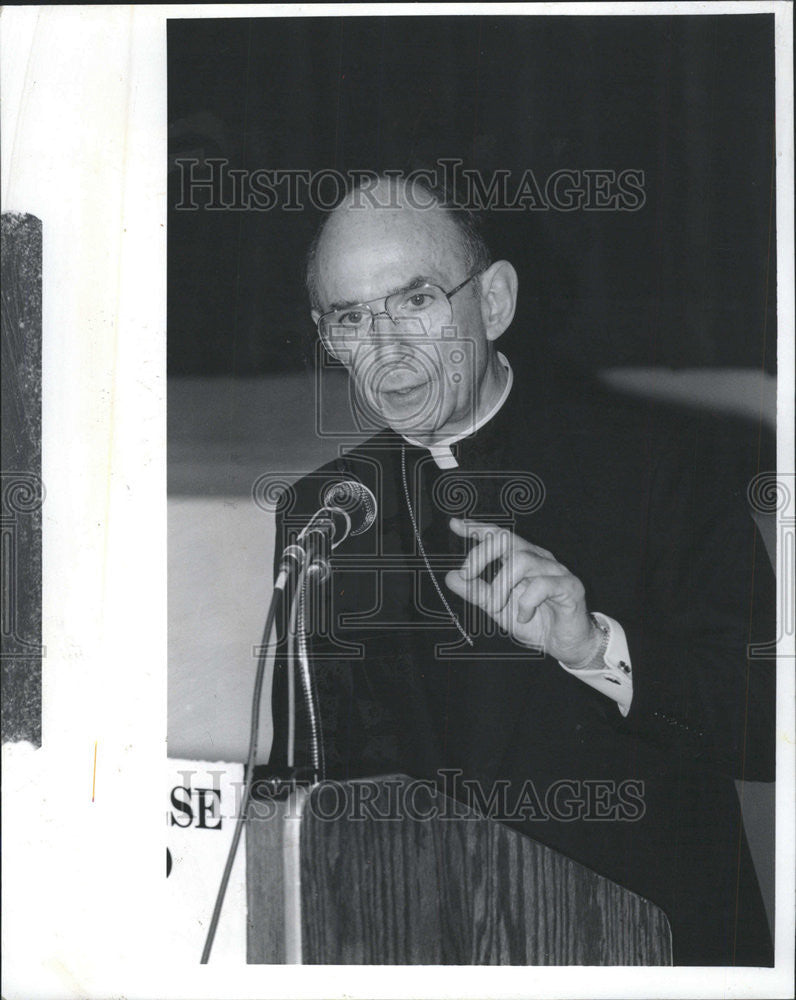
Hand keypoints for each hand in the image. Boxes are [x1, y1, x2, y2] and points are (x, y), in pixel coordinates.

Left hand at [444, 518, 599, 664]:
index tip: (455, 524)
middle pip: (507, 539)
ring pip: (522, 560)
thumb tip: (450, 577)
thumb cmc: (533, 621)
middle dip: (481, 554)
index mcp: (521, 559)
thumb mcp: (496, 609)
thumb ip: (476, 592)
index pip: (498, 535)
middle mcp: (538, 558)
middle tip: (466, 575)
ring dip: (501, 586)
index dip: (477, 528)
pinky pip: (543, 585)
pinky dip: (526, 602)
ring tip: (496, 607)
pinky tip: (523, 616)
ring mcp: (555, 570)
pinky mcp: (570, 587)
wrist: (563, 645)